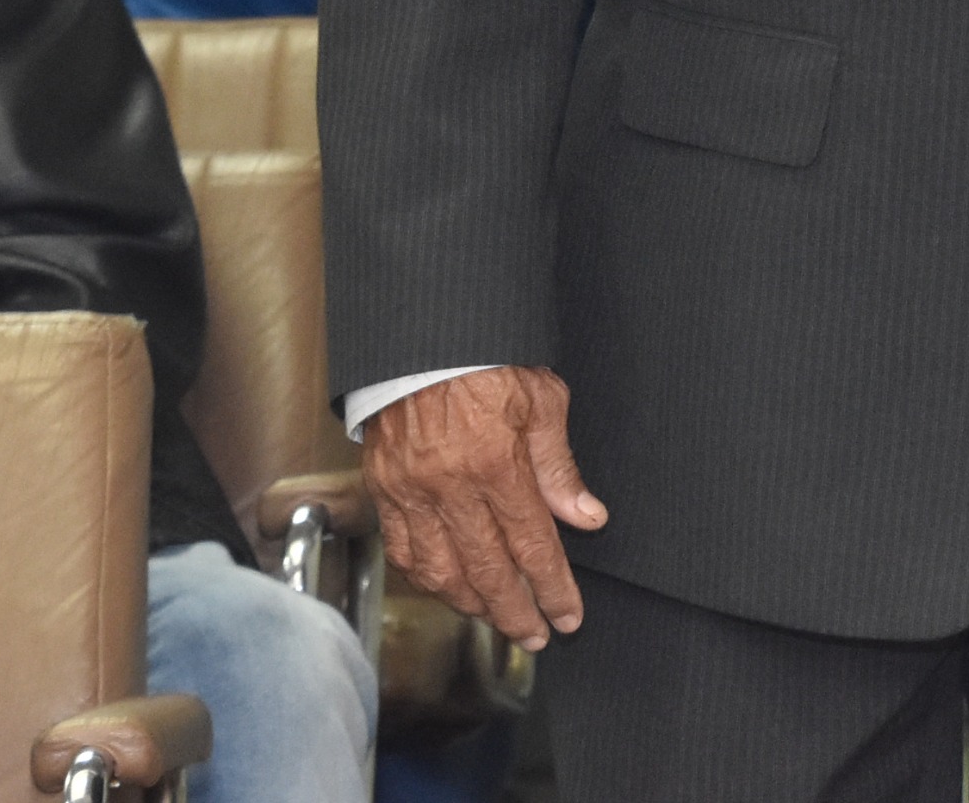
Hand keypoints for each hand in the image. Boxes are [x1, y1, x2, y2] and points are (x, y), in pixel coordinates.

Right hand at [361, 365, 605, 649]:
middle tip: (535, 635)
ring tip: (496, 617)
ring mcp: (410, 490)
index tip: (568, 616)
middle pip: (486, 571)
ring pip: (440, 571)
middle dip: (515, 612)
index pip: (531, 546)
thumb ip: (560, 466)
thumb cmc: (485, 358)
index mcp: (495, 462)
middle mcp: (449, 485)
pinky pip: (403, 550)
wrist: (421, 334)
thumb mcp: (541, 399)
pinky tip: (448, 587)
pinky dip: (427, 578)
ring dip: (471, 603)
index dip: (553, 589)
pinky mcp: (382, 487)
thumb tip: (586, 516)